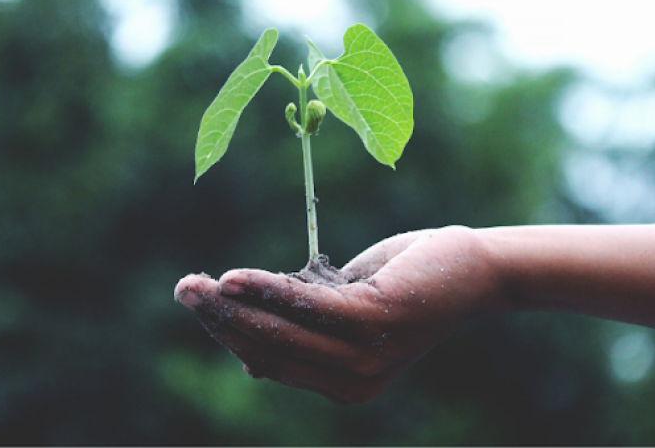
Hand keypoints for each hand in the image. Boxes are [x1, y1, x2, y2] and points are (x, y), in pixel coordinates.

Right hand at [174, 226, 499, 403]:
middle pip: (269, 350)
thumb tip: (249, 358)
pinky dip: (268, 290)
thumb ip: (304, 331)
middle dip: (220, 321)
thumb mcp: (346, 310)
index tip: (201, 304)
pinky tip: (234, 278)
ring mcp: (364, 357)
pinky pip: (307, 306)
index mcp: (343, 384)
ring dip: (232, 306)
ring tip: (195, 285)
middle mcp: (352, 382)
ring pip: (281, 332)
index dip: (230, 334)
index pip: (271, 361)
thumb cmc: (404, 284)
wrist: (470, 269)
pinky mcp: (374, 323)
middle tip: (183, 290)